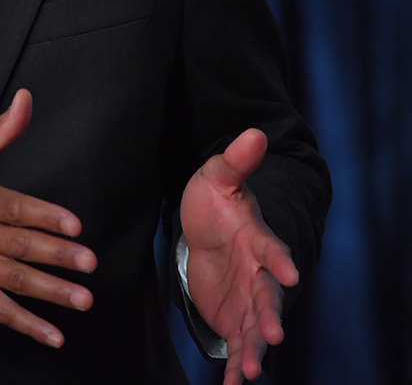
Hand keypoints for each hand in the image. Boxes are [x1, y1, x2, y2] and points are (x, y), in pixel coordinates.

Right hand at [0, 89, 96, 347]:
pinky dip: (25, 324)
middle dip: (57, 256)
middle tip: (88, 263)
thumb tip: (25, 100)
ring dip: (49, 291)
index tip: (74, 226)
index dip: (46, 217)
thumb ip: (0, 131)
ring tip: (81, 298)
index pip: (14, 208)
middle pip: (18, 245)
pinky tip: (52, 334)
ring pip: (13, 280)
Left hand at [180, 129, 298, 384]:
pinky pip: (238, 343)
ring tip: (250, 371)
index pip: (270, 249)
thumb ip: (234, 162)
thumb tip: (254, 132)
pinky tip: (235, 384)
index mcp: (256, 239)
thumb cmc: (214, 202)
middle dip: (269, 314)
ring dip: (254, 348)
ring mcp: (249, 297)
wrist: (206, 228)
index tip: (286, 273)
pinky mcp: (235, 316)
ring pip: (255, 326)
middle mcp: (259, 272)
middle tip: (272, 333)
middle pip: (266, 295)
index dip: (278, 260)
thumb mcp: (217, 177)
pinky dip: (237, 363)